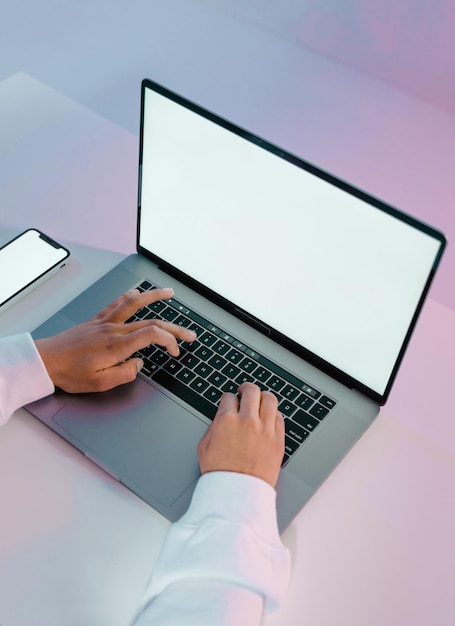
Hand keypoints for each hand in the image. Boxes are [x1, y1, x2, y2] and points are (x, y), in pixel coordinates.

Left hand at [35, 288, 195, 392]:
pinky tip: (136, 292)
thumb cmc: (70, 373)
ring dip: (154, 297)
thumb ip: (124, 374)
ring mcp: (105, 323)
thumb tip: (139, 364)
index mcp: (117, 346)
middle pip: (151, 321)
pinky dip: (129, 296)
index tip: (175, 351)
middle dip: (175, 327)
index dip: (169, 340)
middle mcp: (114, 330)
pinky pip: (117, 303)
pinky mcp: (96, 320)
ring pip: (135, 304)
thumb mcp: (99, 383)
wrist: (45, 360)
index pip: (152, 335)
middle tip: (190, 334)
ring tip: (169, 293)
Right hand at [197, 382, 284, 487]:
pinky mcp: (278, 440)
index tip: (230, 402)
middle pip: (251, 391)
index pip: (229, 397)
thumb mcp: (204, 446)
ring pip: (270, 399)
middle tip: (245, 391)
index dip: (228, 398)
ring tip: (260, 399)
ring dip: (263, 397)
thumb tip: (221, 418)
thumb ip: (214, 426)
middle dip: (246, 389)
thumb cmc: (220, 474)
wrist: (237, 494)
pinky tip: (269, 416)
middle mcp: (247, 421)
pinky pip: (280, 417)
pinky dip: (274, 414)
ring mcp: (265, 429)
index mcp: (226, 420)